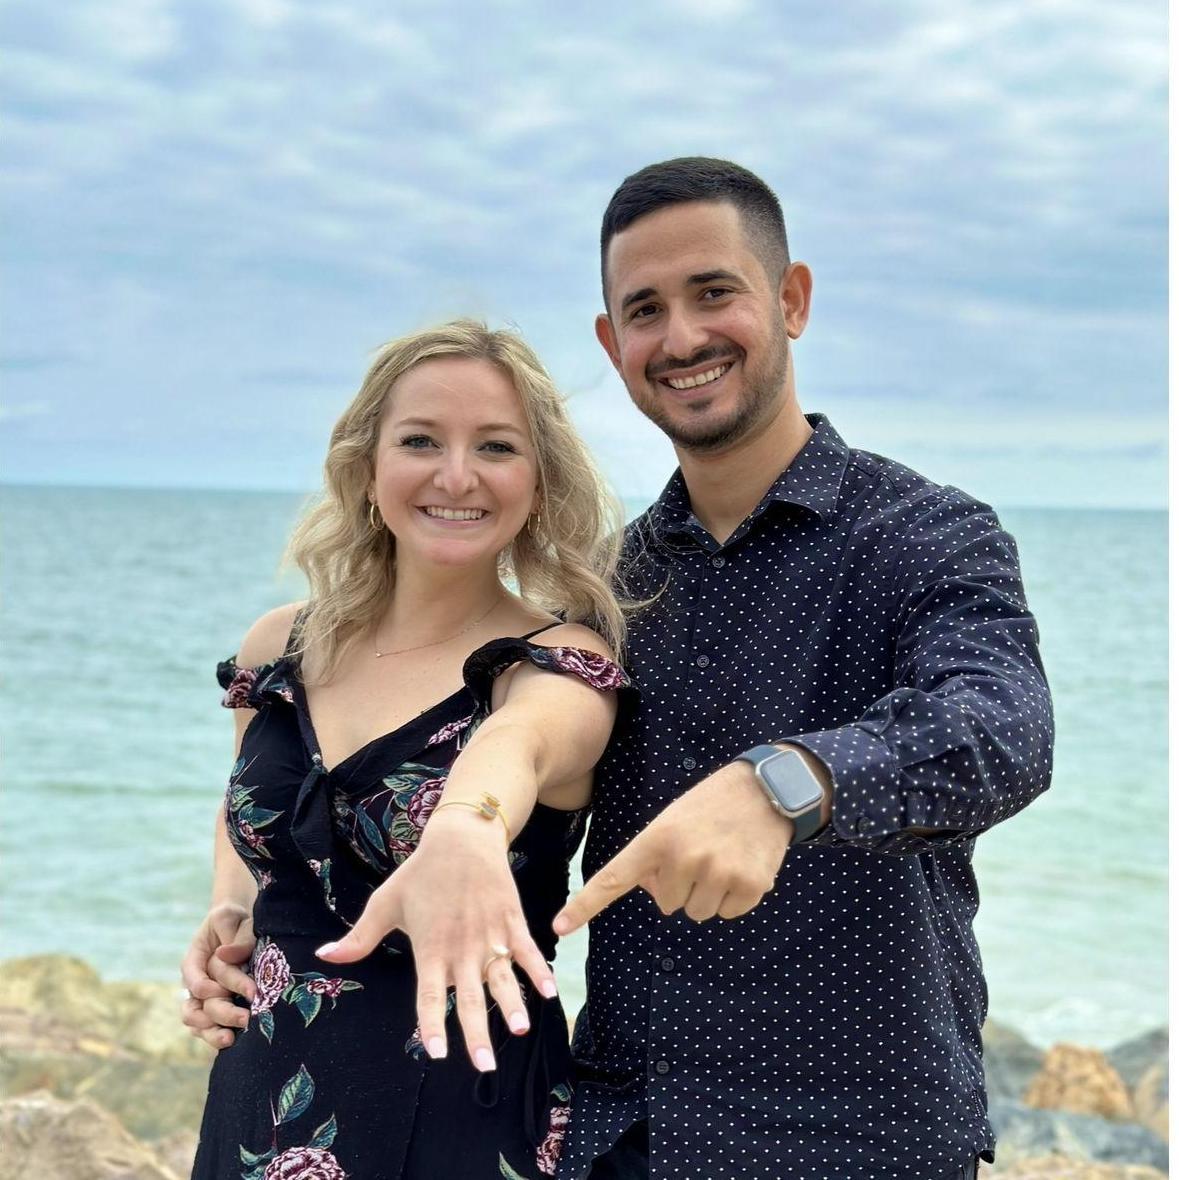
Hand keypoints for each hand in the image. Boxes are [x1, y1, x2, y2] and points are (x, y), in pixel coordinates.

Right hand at [180, 901, 256, 1049]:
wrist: (237, 926)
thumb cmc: (235, 921)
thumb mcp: (233, 919)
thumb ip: (237, 936)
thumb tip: (225, 955)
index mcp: (194, 960)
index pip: (198, 980)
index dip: (217, 988)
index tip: (250, 990)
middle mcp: (194, 983)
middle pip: (199, 1006)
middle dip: (224, 1013)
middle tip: (247, 1017)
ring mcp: (201, 999)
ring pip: (197, 1024)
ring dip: (213, 1032)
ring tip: (232, 1038)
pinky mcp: (212, 1010)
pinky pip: (206, 1030)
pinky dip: (215, 1037)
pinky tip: (233, 1042)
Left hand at [316, 813, 556, 1072]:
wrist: (461, 838)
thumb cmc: (420, 873)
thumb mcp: (384, 903)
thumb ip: (359, 937)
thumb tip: (323, 956)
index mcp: (430, 949)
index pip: (428, 996)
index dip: (432, 1025)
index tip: (437, 1054)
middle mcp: (461, 948)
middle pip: (469, 998)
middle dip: (477, 1034)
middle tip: (485, 1066)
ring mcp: (489, 935)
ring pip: (502, 977)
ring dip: (512, 1004)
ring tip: (519, 1029)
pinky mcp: (511, 921)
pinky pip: (527, 950)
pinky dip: (538, 970)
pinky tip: (549, 992)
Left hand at [554, 762, 790, 931]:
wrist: (766, 790)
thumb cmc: (711, 806)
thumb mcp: (673, 820)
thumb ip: (655, 856)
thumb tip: (659, 896)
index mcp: (657, 839)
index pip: (613, 878)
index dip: (585, 905)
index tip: (560, 926)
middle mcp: (683, 859)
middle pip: (667, 903)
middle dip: (680, 884)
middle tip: (699, 851)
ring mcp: (717, 874)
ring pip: (696, 912)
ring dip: (707, 893)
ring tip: (721, 857)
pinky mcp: (748, 887)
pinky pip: (727, 913)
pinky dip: (733, 897)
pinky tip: (741, 865)